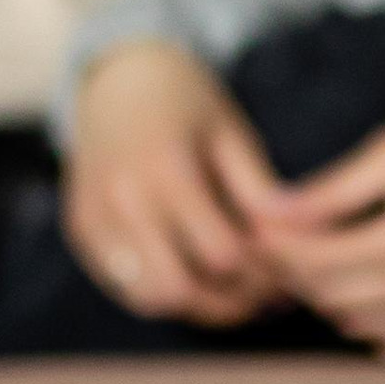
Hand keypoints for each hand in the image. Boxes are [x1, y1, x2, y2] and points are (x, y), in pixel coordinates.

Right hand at [65, 40, 284, 324]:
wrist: (117, 78)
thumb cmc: (188, 102)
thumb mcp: (232, 134)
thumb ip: (261, 192)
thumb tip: (302, 242)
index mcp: (166, 169)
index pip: (221, 254)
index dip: (262, 271)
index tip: (289, 269)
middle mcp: (121, 198)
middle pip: (181, 290)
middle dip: (231, 302)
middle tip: (267, 295)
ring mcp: (94, 218)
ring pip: (150, 299)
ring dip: (197, 306)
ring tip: (236, 291)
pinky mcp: (82, 231)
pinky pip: (125, 287)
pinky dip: (166, 294)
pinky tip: (199, 278)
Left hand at [253, 111, 384, 359]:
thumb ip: (332, 190)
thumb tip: (269, 213)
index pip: (314, 259)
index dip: (275, 245)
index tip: (258, 226)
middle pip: (329, 296)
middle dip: (295, 271)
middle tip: (278, 244)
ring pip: (355, 324)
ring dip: (328, 297)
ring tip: (319, 263)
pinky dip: (369, 322)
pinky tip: (366, 291)